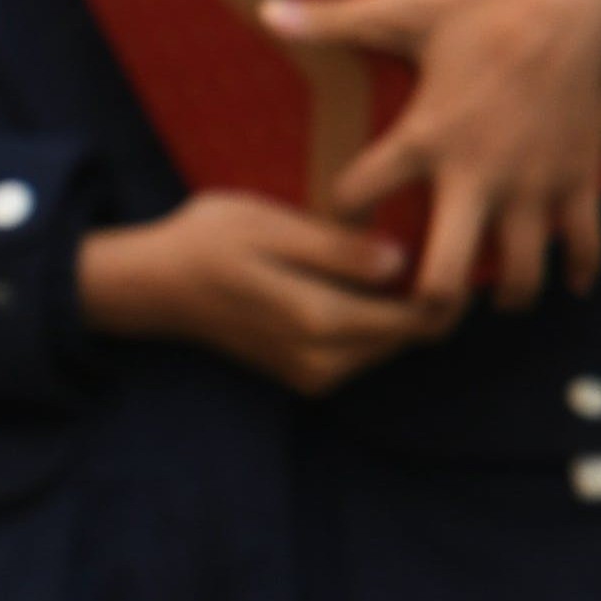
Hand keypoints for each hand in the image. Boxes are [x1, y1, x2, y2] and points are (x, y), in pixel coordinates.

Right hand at [78, 190, 443, 394]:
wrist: (155, 285)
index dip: (445, 285)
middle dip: (421, 296)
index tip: (444, 243)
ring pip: (387, 345)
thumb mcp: (271, 225)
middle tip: (415, 241)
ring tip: (378, 256)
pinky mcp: (305, 375)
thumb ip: (336, 248)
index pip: (417, 318)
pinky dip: (369, 320)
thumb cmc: (208, 241)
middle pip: (408, 335)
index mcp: (321, 320)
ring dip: (394, 307)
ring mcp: (313, 373)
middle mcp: (323, 360)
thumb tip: (400, 262)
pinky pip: (362, 350)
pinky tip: (348, 281)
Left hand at [265, 0, 600, 316]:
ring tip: (483, 299)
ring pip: (520, 274)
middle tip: (409, 314)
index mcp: (427, 136)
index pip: (359, 198)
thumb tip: (264, 11)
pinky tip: (566, 285)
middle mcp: (480, 174)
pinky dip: (579, 270)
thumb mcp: (407, 7)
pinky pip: (586, 245)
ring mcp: (535, 184)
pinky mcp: (581, 179)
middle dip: (424, 307)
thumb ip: (334, 20)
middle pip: (446, 277)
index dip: (337, 215)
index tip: (332, 223)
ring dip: (502, 295)